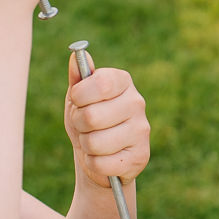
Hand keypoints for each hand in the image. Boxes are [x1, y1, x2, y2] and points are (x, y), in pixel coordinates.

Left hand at [63, 56, 149, 186]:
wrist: (99, 157)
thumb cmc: (87, 122)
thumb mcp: (78, 98)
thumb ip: (78, 78)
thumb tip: (76, 55)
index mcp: (122, 81)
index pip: (100, 83)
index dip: (80, 96)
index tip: (77, 101)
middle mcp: (137, 103)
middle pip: (92, 116)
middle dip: (79, 124)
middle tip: (84, 126)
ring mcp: (142, 131)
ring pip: (95, 142)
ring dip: (85, 145)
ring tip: (93, 142)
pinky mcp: (141, 157)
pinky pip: (101, 163)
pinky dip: (93, 163)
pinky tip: (102, 158)